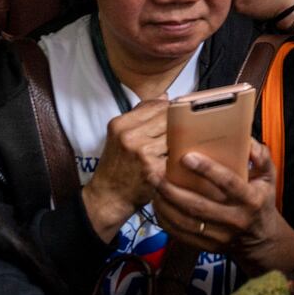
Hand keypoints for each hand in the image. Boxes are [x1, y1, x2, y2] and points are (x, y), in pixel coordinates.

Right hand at [82, 98, 168, 240]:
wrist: (109, 197)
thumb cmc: (117, 165)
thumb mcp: (119, 135)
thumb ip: (141, 114)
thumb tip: (165, 97)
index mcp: (121, 124)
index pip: (157, 106)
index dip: (170, 110)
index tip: (177, 115)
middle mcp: (130, 136)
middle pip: (169, 119)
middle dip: (178, 125)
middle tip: (184, 132)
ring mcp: (143, 153)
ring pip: (176, 137)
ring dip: (181, 142)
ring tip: (182, 147)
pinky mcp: (155, 169)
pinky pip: (177, 156)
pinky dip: (180, 158)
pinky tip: (181, 161)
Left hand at [153, 142, 293, 274]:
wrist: (261, 240)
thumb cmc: (261, 201)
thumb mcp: (269, 177)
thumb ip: (261, 157)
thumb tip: (246, 141)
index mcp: (251, 199)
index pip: (228, 183)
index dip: (207, 170)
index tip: (186, 157)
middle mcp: (235, 219)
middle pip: (199, 205)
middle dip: (173, 189)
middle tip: (155, 173)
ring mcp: (221, 236)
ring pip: (186, 221)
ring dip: (165, 204)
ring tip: (152, 186)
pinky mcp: (208, 247)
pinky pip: (181, 234)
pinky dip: (166, 220)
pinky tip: (158, 204)